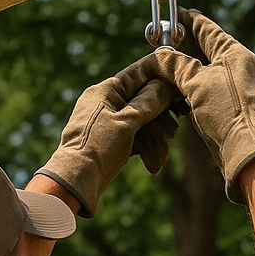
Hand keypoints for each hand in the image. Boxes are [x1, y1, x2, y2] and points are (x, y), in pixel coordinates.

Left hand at [36, 55, 180, 216]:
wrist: (75, 181)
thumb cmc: (98, 148)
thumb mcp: (127, 122)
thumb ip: (148, 102)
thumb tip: (165, 84)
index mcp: (105, 90)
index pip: (138, 73)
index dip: (161, 77)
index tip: (179, 84)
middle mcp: (104, 102)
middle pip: (141, 99)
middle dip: (160, 118)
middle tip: (173, 131)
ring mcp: (105, 121)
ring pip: (139, 121)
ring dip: (154, 138)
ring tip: (162, 156)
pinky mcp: (107, 139)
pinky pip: (132, 136)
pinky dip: (143, 148)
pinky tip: (154, 164)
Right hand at [152, 8, 254, 202]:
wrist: (246, 149)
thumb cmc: (227, 110)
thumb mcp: (196, 83)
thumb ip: (177, 66)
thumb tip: (161, 54)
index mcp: (236, 54)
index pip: (208, 30)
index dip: (190, 20)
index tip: (176, 12)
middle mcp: (241, 69)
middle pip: (207, 54)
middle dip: (184, 52)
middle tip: (164, 45)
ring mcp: (238, 90)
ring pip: (205, 77)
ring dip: (185, 78)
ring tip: (164, 76)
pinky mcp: (233, 110)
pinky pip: (208, 96)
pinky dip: (192, 96)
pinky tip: (177, 103)